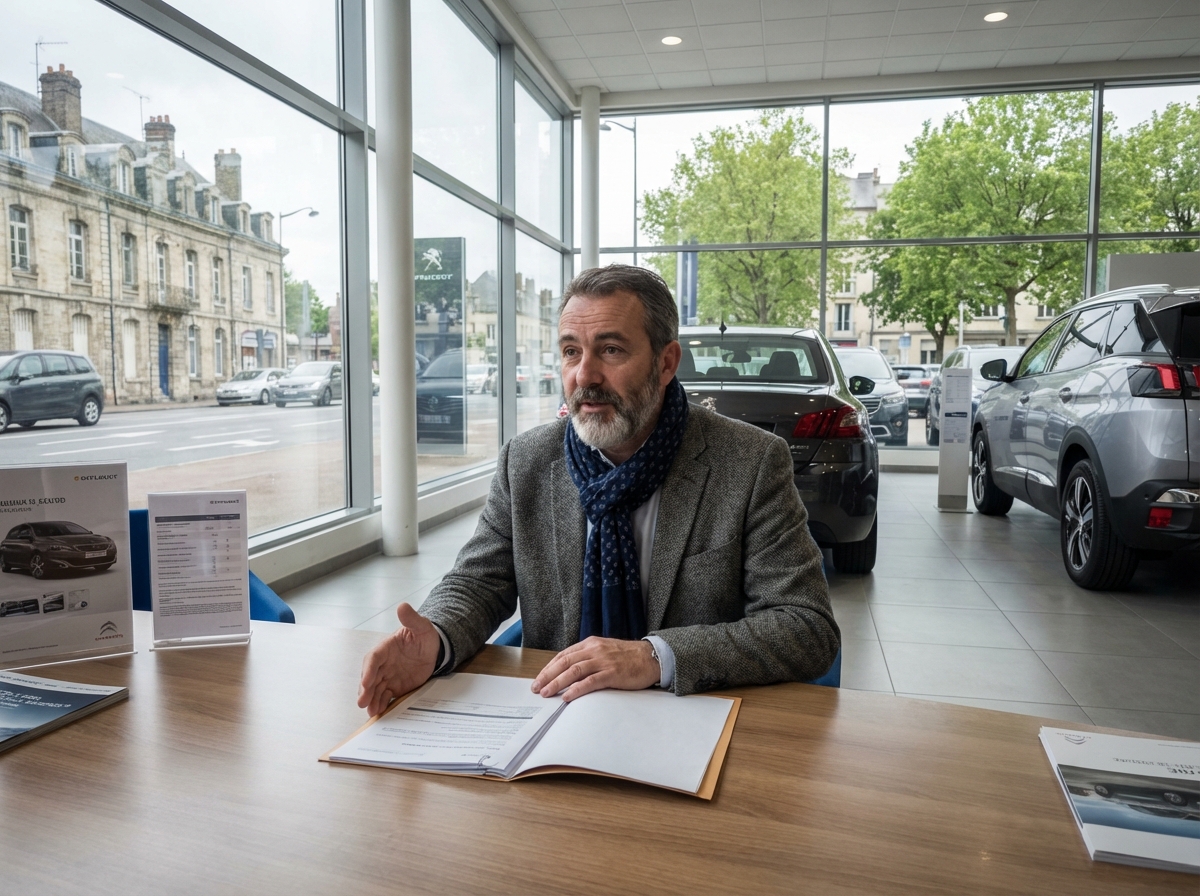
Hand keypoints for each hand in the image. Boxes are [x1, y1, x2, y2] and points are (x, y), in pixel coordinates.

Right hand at [357, 603, 440, 716]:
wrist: (434, 649)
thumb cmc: (425, 635)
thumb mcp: (421, 626)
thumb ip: (411, 618)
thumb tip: (402, 606)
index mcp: (385, 647)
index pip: (373, 658)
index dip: (369, 670)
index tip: (367, 681)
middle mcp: (383, 663)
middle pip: (370, 676)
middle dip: (366, 689)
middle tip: (363, 701)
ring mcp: (387, 675)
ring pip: (375, 689)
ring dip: (371, 700)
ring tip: (371, 712)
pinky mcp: (394, 686)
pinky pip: (385, 696)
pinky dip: (381, 704)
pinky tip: (378, 712)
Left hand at [531, 636, 659, 701]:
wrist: (652, 656)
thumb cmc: (628, 657)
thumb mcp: (604, 651)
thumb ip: (588, 657)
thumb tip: (569, 671)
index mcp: (590, 644)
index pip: (563, 655)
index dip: (549, 667)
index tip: (539, 678)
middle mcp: (594, 650)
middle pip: (565, 662)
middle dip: (547, 675)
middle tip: (536, 688)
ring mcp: (603, 661)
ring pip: (574, 671)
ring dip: (557, 682)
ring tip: (546, 693)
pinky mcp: (613, 673)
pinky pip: (591, 681)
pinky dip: (577, 689)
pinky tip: (567, 697)